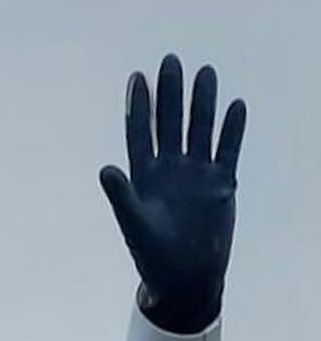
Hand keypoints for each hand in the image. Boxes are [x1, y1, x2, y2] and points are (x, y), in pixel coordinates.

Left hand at [100, 54, 244, 333]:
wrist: (185, 279)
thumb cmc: (153, 257)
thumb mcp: (135, 225)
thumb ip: (121, 197)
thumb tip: (105, 168)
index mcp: (145, 177)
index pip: (141, 133)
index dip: (139, 106)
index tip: (137, 77)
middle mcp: (171, 170)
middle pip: (171, 123)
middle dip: (171, 94)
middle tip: (171, 61)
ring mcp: (197, 175)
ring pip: (200, 130)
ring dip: (203, 103)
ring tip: (205, 73)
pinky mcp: (221, 184)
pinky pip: (228, 150)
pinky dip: (232, 130)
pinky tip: (235, 106)